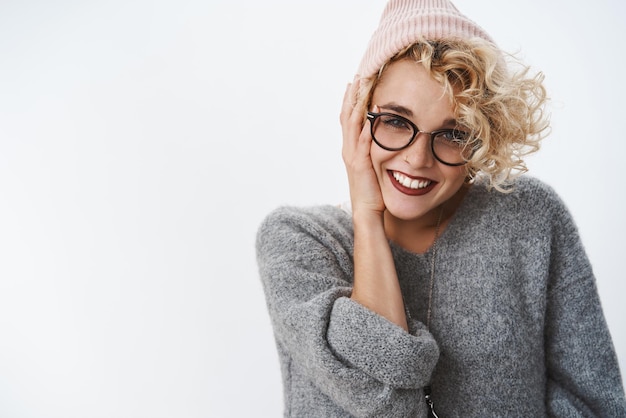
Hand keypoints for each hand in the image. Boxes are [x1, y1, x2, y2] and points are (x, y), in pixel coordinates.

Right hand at [340, 77, 384, 217]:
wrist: (367, 212)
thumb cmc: (372, 192)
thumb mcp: (371, 167)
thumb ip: (372, 152)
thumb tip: (379, 137)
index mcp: (350, 149)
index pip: (348, 119)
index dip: (350, 100)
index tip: (355, 83)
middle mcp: (348, 149)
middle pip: (347, 115)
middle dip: (352, 95)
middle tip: (358, 75)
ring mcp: (353, 155)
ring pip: (352, 123)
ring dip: (357, 102)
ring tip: (362, 85)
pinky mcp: (361, 163)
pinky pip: (365, 139)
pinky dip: (369, 123)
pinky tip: (375, 110)